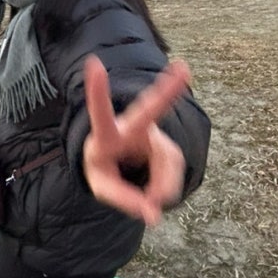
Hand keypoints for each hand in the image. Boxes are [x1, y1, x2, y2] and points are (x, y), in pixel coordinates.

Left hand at [82, 55, 188, 225]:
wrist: (115, 161)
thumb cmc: (103, 168)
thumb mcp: (104, 187)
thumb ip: (125, 199)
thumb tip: (154, 213)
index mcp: (106, 134)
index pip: (100, 113)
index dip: (97, 91)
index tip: (93, 64)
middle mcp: (132, 126)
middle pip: (149, 110)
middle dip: (167, 90)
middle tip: (184, 68)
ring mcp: (153, 133)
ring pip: (168, 161)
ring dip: (163, 187)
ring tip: (152, 205)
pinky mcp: (167, 147)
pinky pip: (174, 171)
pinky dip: (167, 188)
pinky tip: (156, 195)